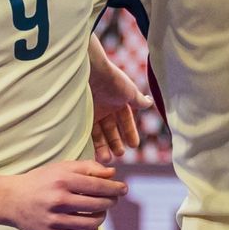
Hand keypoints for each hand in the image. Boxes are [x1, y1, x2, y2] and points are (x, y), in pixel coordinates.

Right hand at [3, 161, 127, 229]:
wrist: (11, 199)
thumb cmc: (41, 181)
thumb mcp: (61, 168)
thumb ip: (88, 168)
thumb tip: (112, 174)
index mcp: (62, 180)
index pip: (99, 186)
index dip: (116, 188)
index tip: (124, 189)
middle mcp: (58, 199)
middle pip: (98, 204)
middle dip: (111, 202)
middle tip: (113, 199)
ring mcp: (54, 219)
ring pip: (92, 223)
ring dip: (102, 217)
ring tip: (101, 211)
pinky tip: (92, 225)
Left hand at [89, 46, 152, 162]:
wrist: (89, 70)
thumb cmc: (112, 80)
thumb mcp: (129, 91)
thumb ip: (138, 100)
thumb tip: (149, 103)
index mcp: (118, 101)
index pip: (125, 120)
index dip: (130, 132)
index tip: (134, 145)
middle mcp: (104, 106)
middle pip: (111, 129)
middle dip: (115, 143)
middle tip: (119, 155)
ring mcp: (91, 111)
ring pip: (98, 133)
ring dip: (103, 146)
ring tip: (107, 159)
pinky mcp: (79, 114)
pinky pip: (85, 131)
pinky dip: (89, 143)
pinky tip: (93, 153)